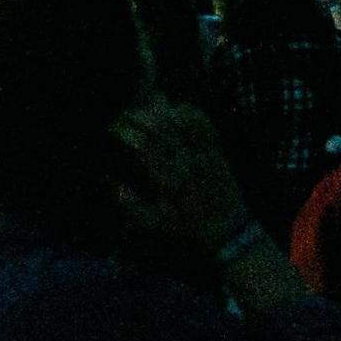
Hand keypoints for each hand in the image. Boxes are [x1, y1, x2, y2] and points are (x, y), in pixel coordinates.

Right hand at [111, 99, 253, 257]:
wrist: (230, 233)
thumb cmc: (188, 229)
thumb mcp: (154, 224)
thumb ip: (129, 203)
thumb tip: (110, 179)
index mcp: (170, 180)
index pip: (144, 145)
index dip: (125, 131)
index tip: (111, 128)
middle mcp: (188, 162)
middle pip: (160, 127)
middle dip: (137, 115)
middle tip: (122, 114)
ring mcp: (205, 153)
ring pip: (181, 121)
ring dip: (161, 110)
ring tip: (144, 108)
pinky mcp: (218, 151)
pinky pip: (204, 124)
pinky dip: (189, 112)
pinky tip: (175, 109)